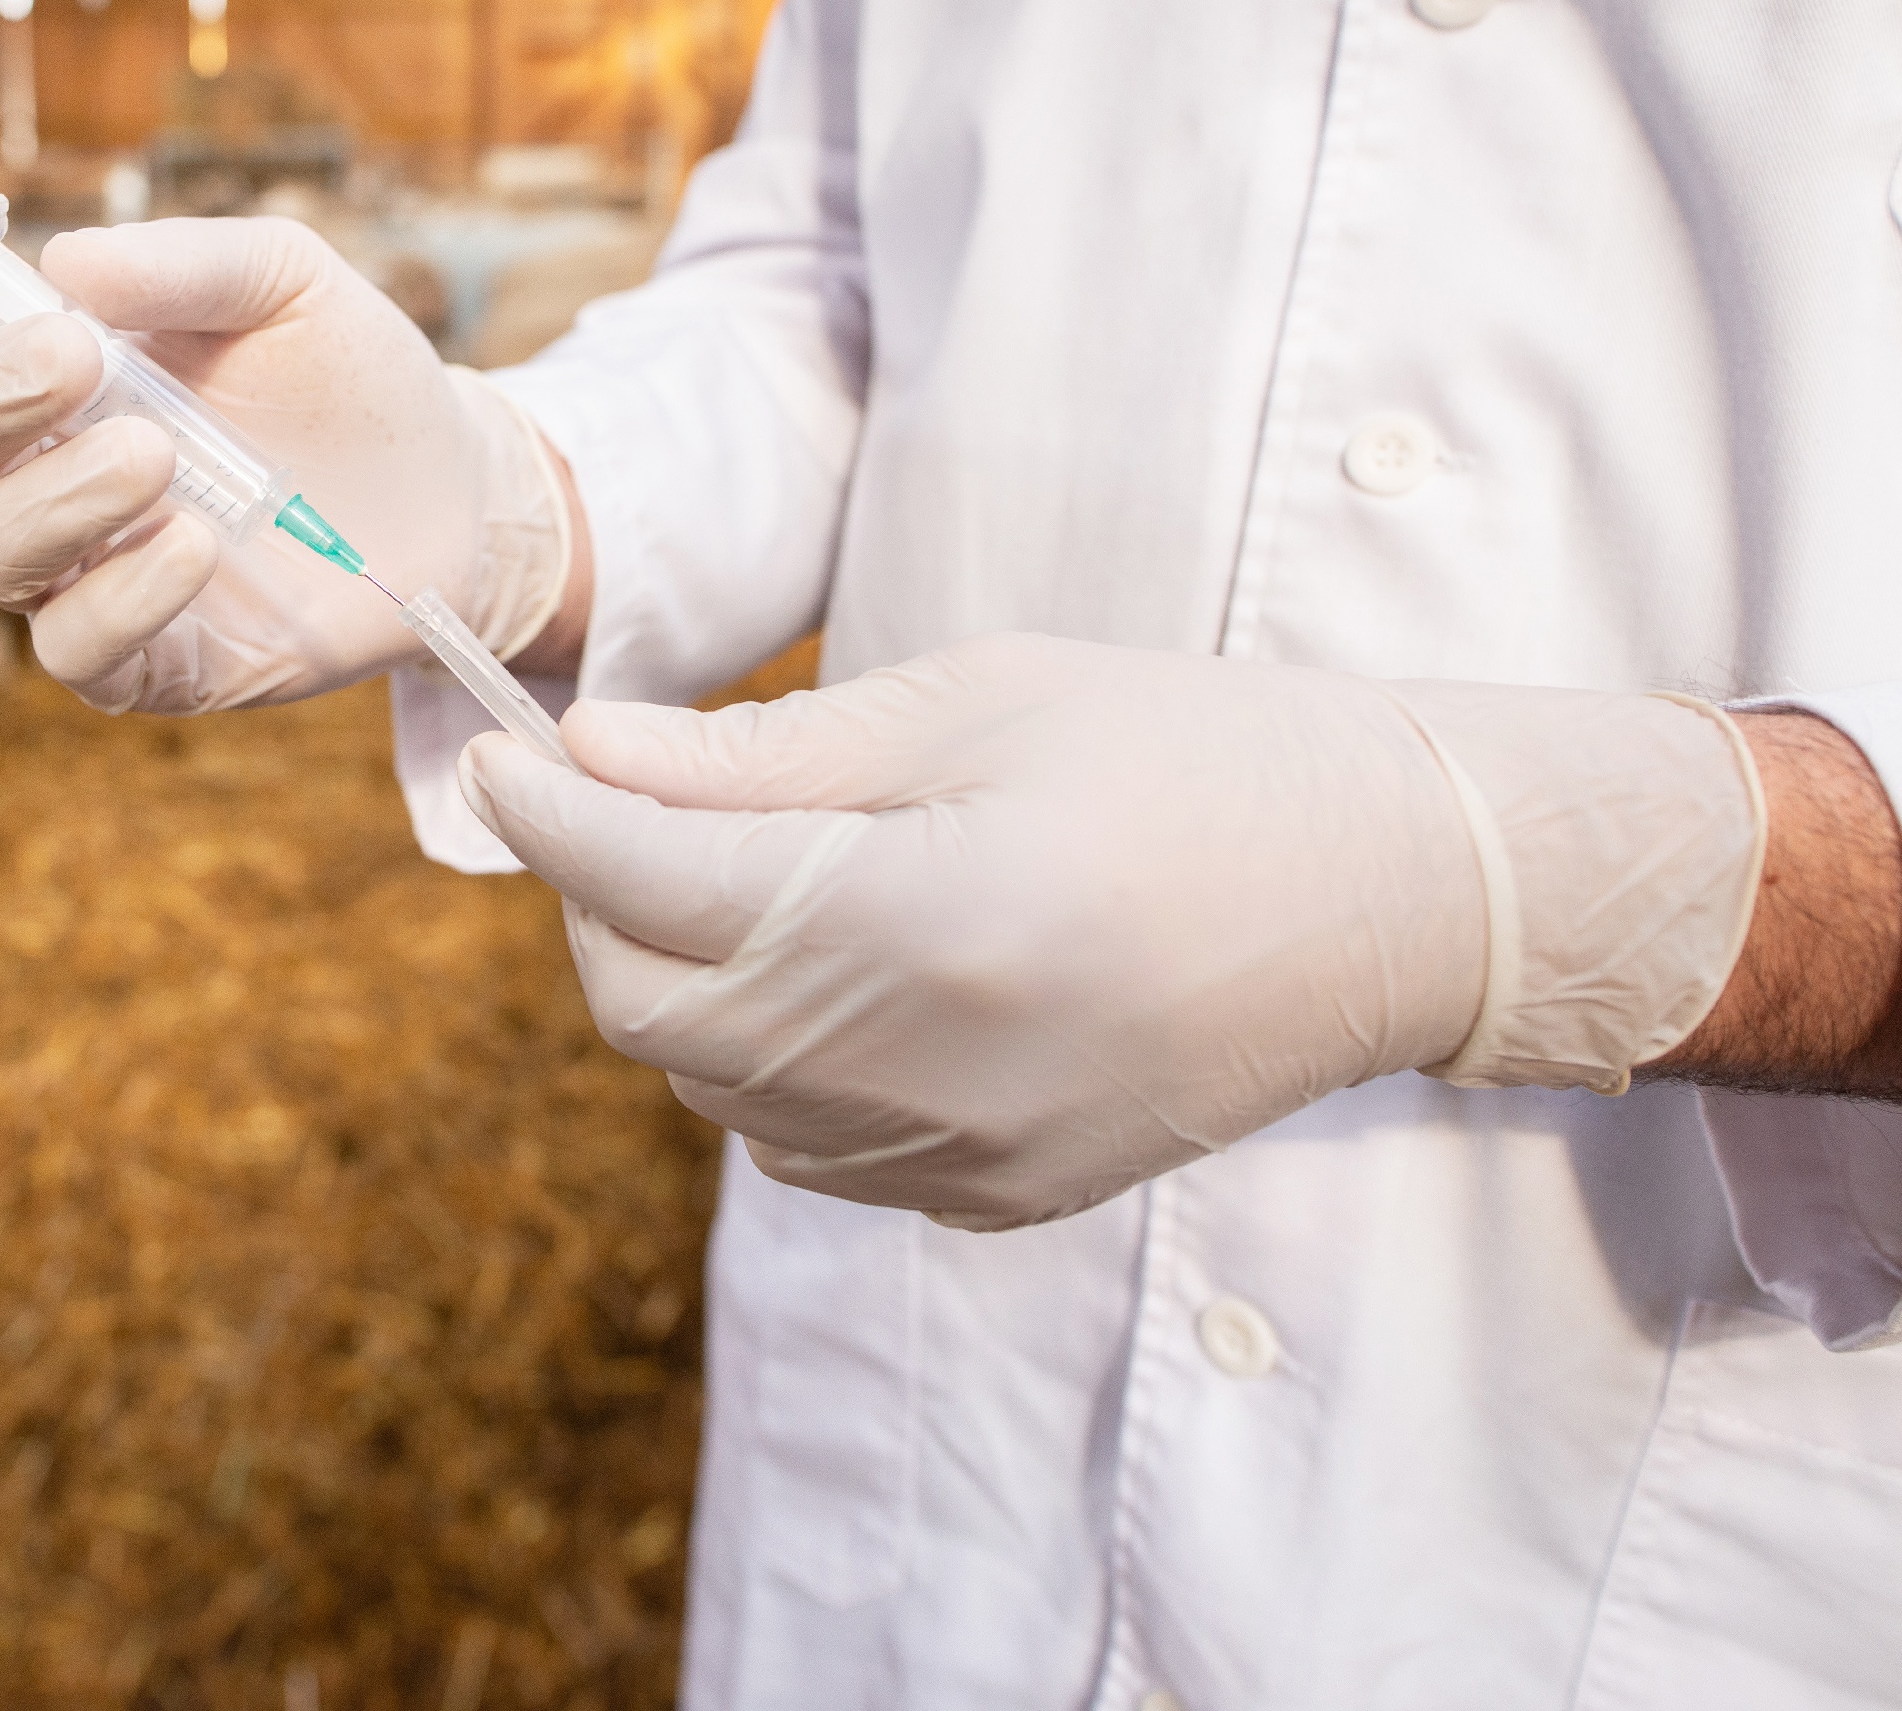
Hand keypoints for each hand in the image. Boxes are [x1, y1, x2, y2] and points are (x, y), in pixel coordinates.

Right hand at [0, 218, 569, 711]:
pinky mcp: (143, 660)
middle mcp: (42, 469)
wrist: (455, 491)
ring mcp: (84, 570)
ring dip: (56, 498)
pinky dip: (118, 596)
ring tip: (156, 456)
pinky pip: (75, 648)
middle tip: (75, 359)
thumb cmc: (351, 374)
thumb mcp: (286, 282)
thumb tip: (65, 262)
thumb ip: (181, 264)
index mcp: (49, 367)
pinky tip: (191, 549)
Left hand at [459, 633, 1764, 1228]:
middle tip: (624, 803)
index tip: (504, 754)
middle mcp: (932, 1071)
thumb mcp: (974, 703)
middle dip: (601, 904)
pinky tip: (828, 965)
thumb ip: (763, 755)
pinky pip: (800, 1140)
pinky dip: (764, 1056)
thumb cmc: (1192, 753)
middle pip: (651, 1011)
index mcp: (928, 923)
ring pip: (712, 1087)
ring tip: (738, 870)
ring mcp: (963, 1158)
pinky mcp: (993, 1197)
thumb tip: (587, 755)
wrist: (1397, 899)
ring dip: (680, 979)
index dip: (549, 820)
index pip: (652, 889)